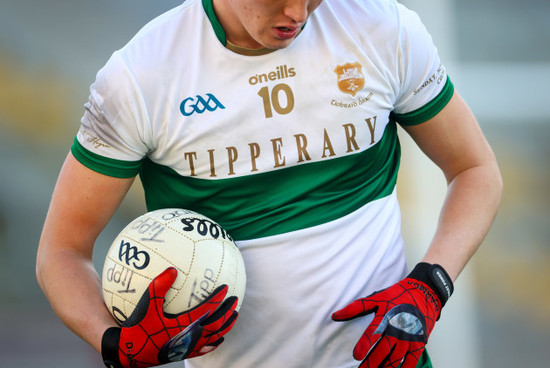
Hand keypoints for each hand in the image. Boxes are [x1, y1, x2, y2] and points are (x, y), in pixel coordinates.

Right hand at [101, 267, 238, 367]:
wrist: (129, 353)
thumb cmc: (137, 328)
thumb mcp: (146, 305)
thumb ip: (159, 286)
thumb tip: (172, 269)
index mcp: (184, 325)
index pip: (208, 310)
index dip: (218, 298)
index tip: (226, 287)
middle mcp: (189, 337)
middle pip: (217, 325)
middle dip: (228, 312)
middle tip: (235, 300)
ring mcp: (188, 348)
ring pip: (214, 337)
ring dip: (226, 326)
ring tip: (234, 316)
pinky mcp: (183, 354)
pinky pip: (204, 349)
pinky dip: (214, 342)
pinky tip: (218, 338)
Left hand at [332, 263, 452, 367]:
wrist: (424, 293)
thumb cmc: (397, 296)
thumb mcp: (376, 298)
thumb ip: (355, 308)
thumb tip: (335, 316)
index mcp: (385, 317)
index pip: (373, 333)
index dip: (364, 345)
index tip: (356, 355)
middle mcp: (397, 329)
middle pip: (383, 351)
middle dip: (372, 363)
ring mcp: (409, 338)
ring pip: (396, 359)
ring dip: (385, 367)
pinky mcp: (419, 343)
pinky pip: (411, 361)